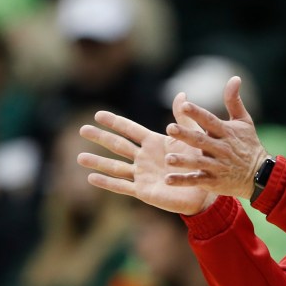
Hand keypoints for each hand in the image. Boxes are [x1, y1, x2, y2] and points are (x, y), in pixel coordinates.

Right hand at [77, 106, 214, 215]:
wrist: (205, 190)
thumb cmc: (201, 163)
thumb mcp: (192, 139)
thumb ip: (183, 120)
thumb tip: (181, 95)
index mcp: (155, 143)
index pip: (131, 130)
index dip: (115, 122)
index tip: (98, 114)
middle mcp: (144, 157)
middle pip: (118, 145)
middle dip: (100, 137)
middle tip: (82, 129)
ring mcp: (142, 174)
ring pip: (115, 166)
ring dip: (97, 162)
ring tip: (79, 157)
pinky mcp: (144, 190)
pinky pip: (122, 186)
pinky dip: (107, 182)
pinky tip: (91, 178)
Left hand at [163, 76, 266, 199]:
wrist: (260, 175)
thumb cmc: (249, 144)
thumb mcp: (245, 121)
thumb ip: (234, 101)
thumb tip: (235, 78)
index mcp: (226, 132)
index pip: (210, 121)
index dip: (198, 113)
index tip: (184, 105)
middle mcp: (221, 149)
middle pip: (201, 141)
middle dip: (186, 135)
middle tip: (170, 129)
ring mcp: (218, 166)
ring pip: (199, 163)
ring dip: (184, 161)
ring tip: (169, 158)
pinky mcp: (214, 181)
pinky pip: (197, 180)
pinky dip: (183, 181)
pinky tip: (168, 180)